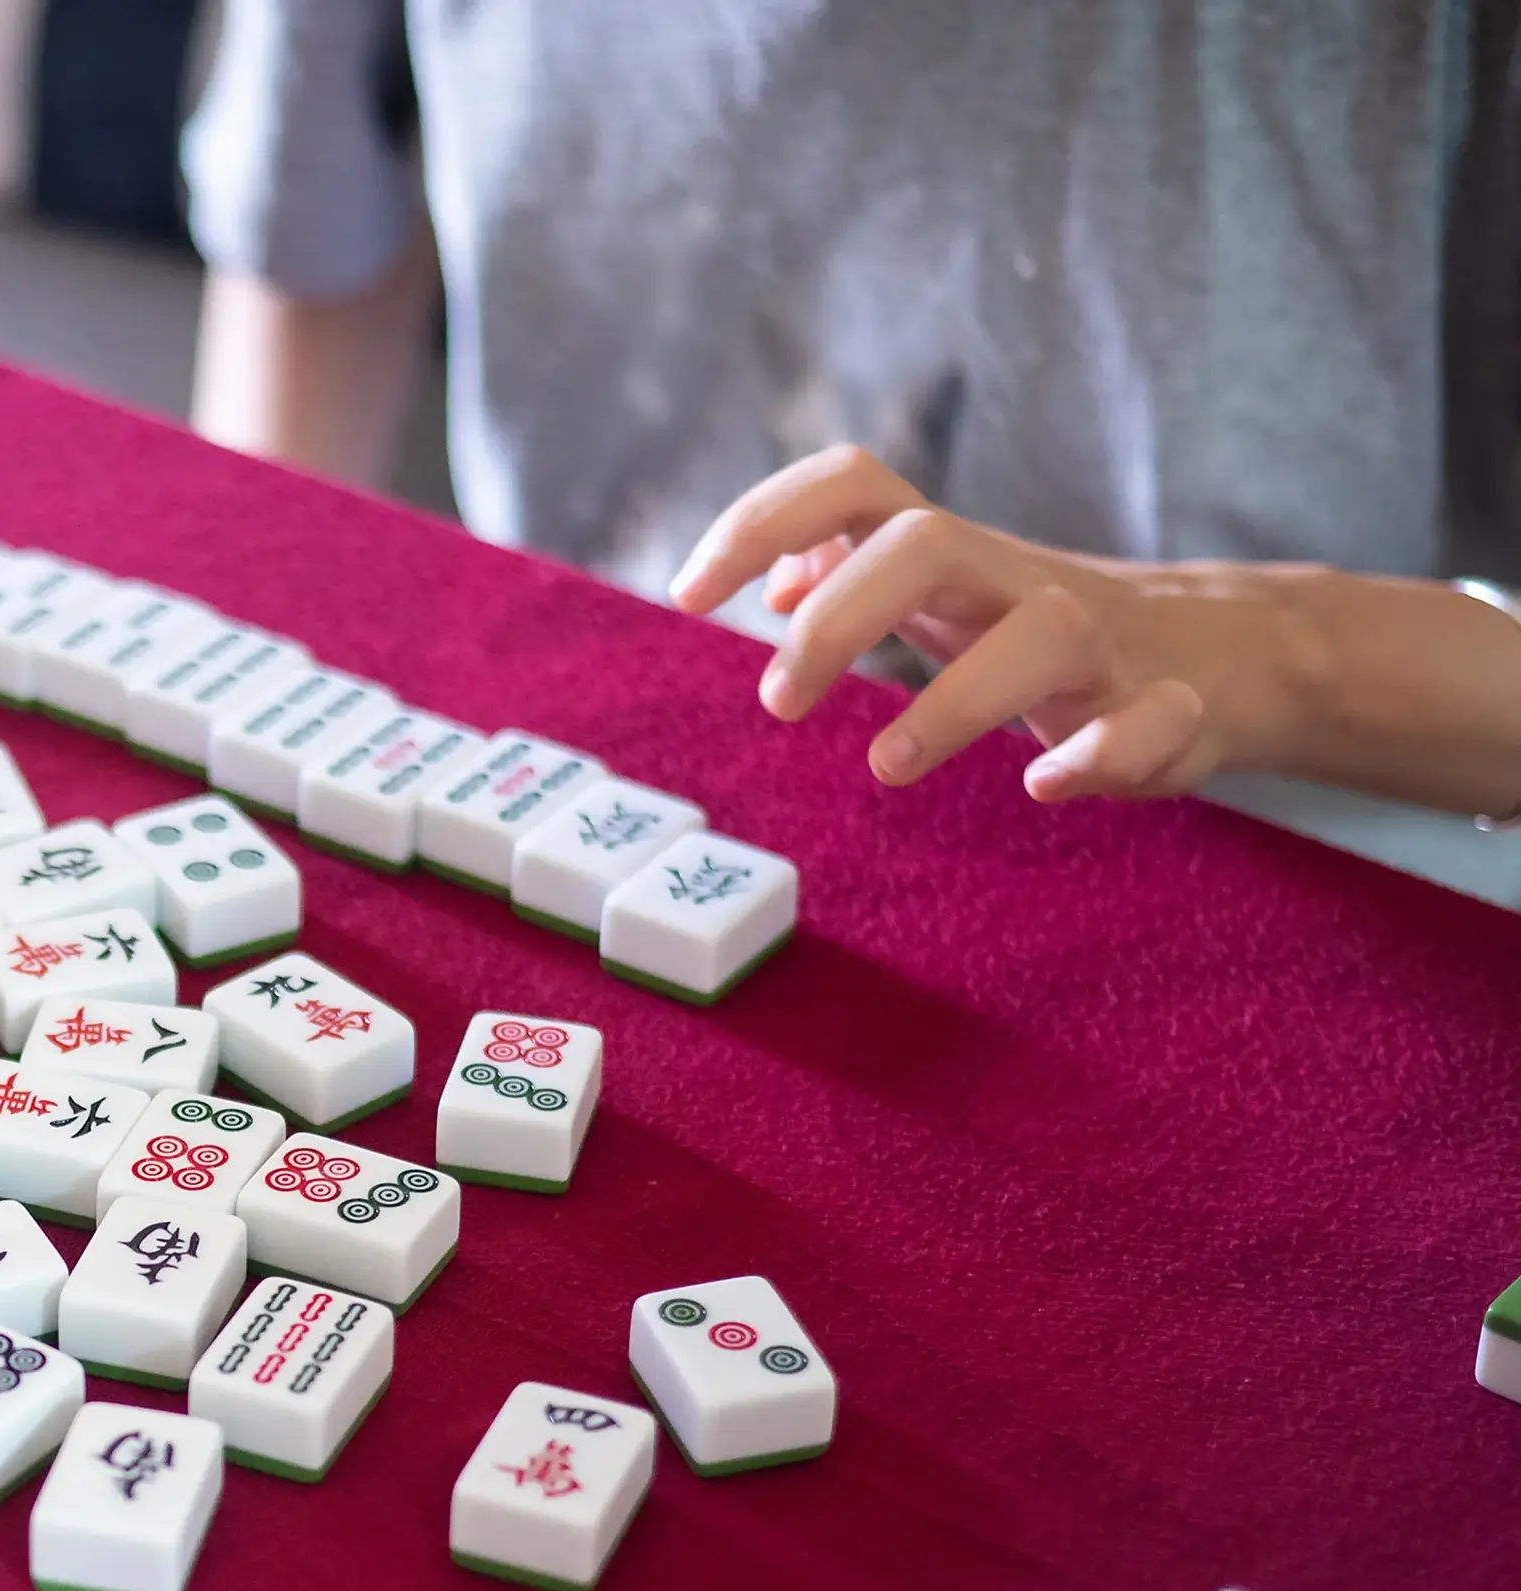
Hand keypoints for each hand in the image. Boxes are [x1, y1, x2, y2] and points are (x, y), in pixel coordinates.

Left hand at [665, 444, 1305, 801]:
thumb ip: (854, 573)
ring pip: (1046, 632)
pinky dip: (1101, 752)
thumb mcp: (941, 593)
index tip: (689, 595)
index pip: (852, 484)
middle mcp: (1019, 581)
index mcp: (951, 552)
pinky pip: (1152, 720)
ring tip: (887, 764)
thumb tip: (775, 582)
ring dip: (956, 698)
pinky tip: (1048, 785)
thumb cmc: (1040, 629)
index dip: (762, 519)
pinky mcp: (1173, 710)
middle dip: (841, 614)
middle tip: (777, 702)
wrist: (1221, 657)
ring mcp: (1104, 643)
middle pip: (927, 542)